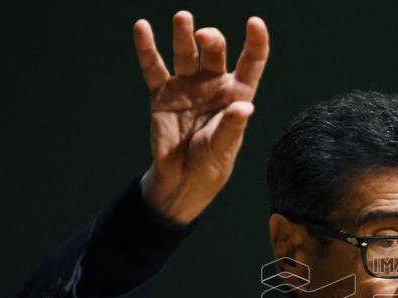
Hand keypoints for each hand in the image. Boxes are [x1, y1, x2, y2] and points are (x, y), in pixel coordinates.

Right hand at [133, 11, 268, 224]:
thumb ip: (231, 127)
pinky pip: (154, 68)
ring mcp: (187, 86)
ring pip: (186, 53)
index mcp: (237, 95)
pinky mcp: (162, 94)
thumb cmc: (210, 164)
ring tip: (183, 17)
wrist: (181, 179)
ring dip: (183, 34)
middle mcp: (213, 85)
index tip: (254, 23)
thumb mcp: (223, 148)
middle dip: (211, 40)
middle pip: (214, 53)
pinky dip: (147, 48)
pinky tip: (142, 27)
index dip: (256, 42)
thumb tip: (244, 108)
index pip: (251, 62)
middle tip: (203, 35)